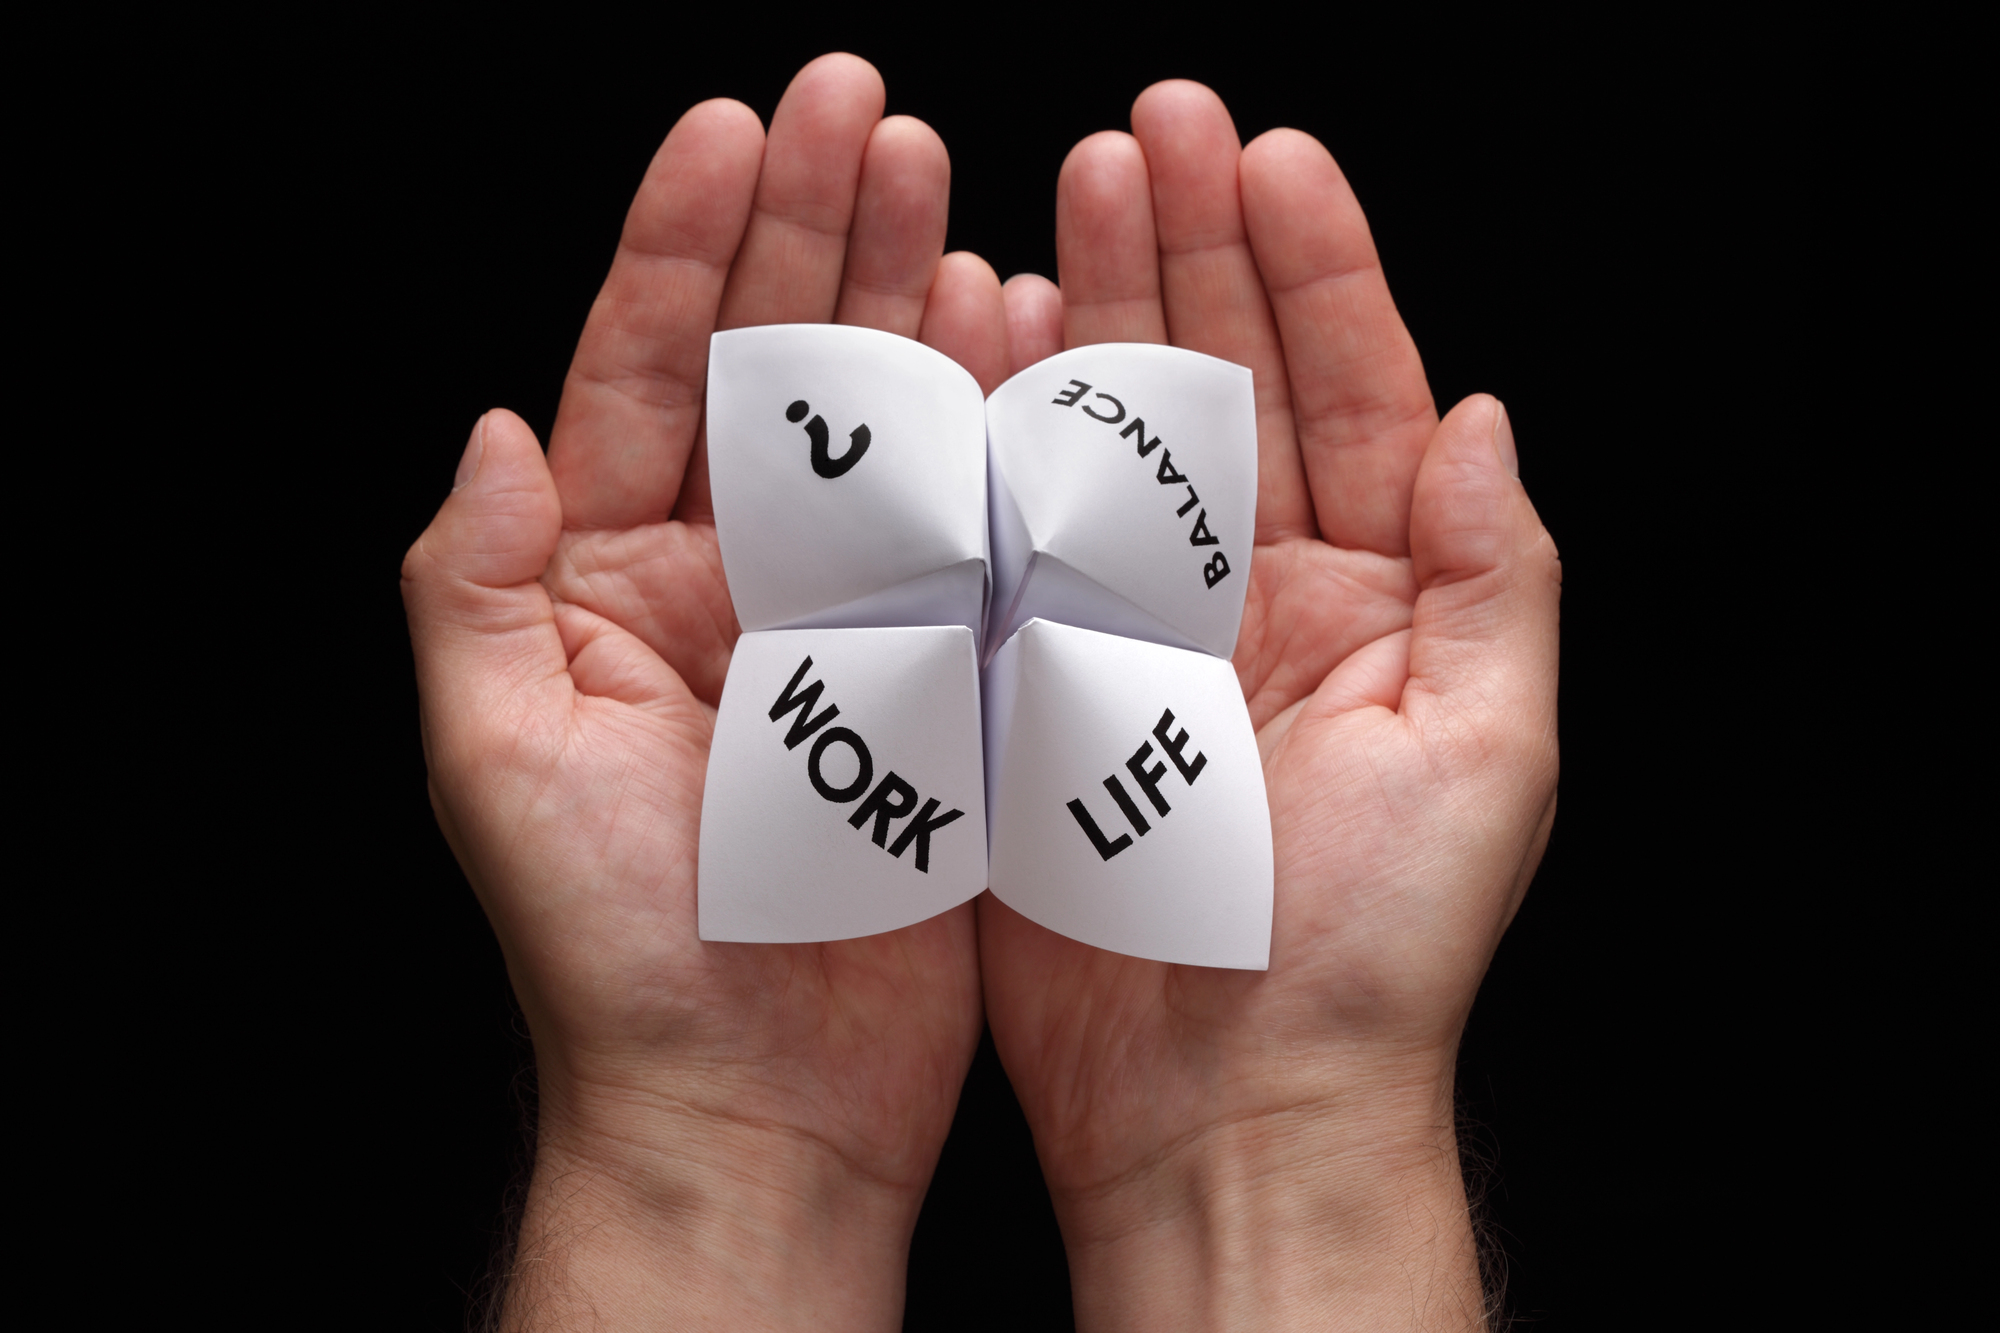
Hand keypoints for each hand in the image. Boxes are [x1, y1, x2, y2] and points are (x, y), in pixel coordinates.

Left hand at [402, 55, 1008, 1329]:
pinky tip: (1016, 335)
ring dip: (908, 303)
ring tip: (940, 186)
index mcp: (612, 583)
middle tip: (863, 109)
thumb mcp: (501, 757)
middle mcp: (728, 584)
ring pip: (882, 426)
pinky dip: (995, 430)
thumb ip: (473, 583)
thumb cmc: (619, 948)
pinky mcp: (942, 678)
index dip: (683, 244)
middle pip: (770, 369)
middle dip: (810, 230)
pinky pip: (973, 528)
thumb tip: (485, 427)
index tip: (733, 128)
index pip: (642, 373)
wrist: (758, 1102)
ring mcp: (844, 623)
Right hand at [980, 82, 1559, 1330]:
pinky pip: (1014, 539)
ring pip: (1110, 439)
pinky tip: (979, 341)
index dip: (1315, 268)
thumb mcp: (1487, 759)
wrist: (1221, 1109)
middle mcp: (1253, 602)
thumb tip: (1485, 414)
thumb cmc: (1368, 958)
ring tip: (1071, 194)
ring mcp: (1136, 637)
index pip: (1352, 396)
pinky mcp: (1035, 689)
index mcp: (1372, 603)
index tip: (1269, 153)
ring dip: (1092, 315)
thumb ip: (1501, 577)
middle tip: (1154, 131)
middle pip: (1224, 388)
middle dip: (1193, 253)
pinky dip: (995, 439)